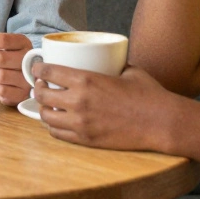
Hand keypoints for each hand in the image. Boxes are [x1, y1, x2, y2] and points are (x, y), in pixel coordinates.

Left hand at [33, 63, 178, 151]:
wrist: (161, 122)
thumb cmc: (148, 94)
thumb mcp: (127, 70)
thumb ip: (111, 64)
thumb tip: (107, 58)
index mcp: (86, 80)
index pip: (48, 72)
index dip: (38, 69)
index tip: (37, 68)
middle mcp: (79, 101)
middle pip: (42, 95)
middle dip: (38, 89)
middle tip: (41, 86)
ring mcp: (81, 123)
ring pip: (46, 117)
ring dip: (43, 109)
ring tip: (48, 105)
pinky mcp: (86, 140)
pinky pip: (58, 134)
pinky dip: (53, 127)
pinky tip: (56, 122)